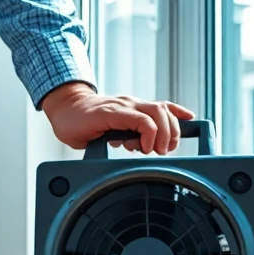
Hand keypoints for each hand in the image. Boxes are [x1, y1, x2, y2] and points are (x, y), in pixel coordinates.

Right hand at [41, 82, 195, 154]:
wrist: (63, 111)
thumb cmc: (82, 124)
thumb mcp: (110, 130)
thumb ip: (125, 136)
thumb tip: (139, 146)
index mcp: (131, 108)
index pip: (161, 106)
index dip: (178, 114)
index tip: (191, 122)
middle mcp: (130, 104)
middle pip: (164, 110)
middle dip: (172, 132)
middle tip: (165, 150)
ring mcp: (122, 106)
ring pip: (157, 112)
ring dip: (163, 133)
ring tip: (156, 150)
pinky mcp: (112, 112)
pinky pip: (140, 120)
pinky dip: (148, 134)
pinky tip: (141, 146)